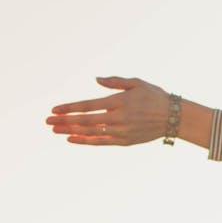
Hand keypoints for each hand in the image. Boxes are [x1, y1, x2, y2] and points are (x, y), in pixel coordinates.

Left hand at [45, 76, 174, 145]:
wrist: (174, 117)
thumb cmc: (155, 96)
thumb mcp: (136, 83)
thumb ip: (115, 82)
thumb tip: (96, 80)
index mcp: (119, 102)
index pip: (88, 105)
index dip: (70, 108)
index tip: (54, 110)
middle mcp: (119, 118)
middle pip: (85, 121)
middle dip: (65, 121)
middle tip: (47, 121)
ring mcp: (121, 131)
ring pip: (91, 133)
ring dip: (71, 131)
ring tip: (55, 130)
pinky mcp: (125, 141)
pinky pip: (101, 142)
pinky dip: (86, 141)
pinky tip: (72, 139)